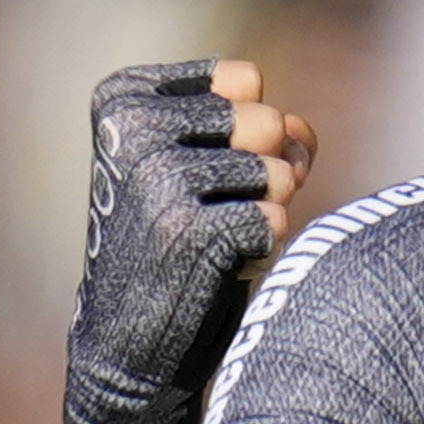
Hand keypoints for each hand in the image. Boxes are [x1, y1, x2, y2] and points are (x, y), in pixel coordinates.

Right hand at [61, 56, 315, 423]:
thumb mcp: (207, 165)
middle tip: (221, 211)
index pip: (245, 80)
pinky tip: (216, 266)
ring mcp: (155, 175)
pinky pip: (273, 218)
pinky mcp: (185, 229)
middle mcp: (131, 125)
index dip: (256, 131)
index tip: (216, 170)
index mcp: (123, 95)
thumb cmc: (176, 244)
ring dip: (263, 215)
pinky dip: (259, 249)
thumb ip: (263, 129)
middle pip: (267, 121)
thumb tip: (300, 132)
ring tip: (213, 240)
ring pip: (274, 171)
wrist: (129, 343)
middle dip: (267, 172)